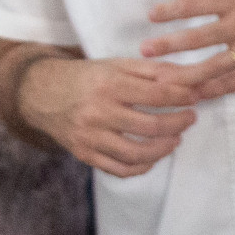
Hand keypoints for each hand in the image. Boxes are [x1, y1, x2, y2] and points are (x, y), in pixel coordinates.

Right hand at [17, 55, 200, 177]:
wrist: (41, 93)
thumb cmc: (85, 78)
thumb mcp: (115, 65)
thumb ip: (152, 71)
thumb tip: (189, 80)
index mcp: (108, 85)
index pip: (158, 95)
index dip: (183, 98)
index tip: (193, 98)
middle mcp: (98, 112)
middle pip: (151, 126)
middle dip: (179, 124)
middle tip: (189, 119)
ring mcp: (90, 136)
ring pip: (137, 154)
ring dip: (164, 149)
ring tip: (175, 140)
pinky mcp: (84, 153)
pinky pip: (119, 169)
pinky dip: (142, 167)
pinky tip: (151, 157)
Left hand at [142, 0, 234, 99]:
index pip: (194, 5)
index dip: (170, 11)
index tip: (151, 16)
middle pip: (198, 37)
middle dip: (168, 46)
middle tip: (144, 51)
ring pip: (212, 67)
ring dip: (183, 75)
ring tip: (159, 81)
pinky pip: (233, 84)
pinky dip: (211, 91)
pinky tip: (191, 96)